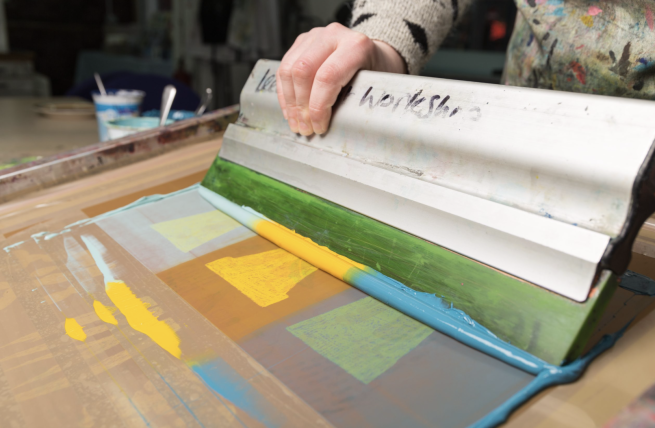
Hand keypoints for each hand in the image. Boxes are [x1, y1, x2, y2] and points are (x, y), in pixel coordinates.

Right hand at [276, 23, 405, 135]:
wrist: (374, 53)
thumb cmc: (376, 73)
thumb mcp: (375, 87)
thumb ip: (356, 102)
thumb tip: (333, 128)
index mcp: (356, 45)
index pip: (328, 77)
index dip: (318, 107)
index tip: (319, 127)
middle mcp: (333, 35)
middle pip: (303, 71)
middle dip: (301, 106)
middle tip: (306, 129)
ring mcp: (315, 36)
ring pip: (288, 69)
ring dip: (290, 103)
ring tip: (297, 124)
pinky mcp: (302, 42)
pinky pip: (283, 68)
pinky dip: (285, 94)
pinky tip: (290, 111)